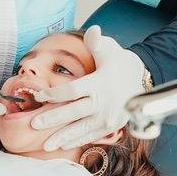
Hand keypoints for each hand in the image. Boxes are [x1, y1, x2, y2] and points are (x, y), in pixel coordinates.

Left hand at [30, 25, 145, 150]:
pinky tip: (62, 145)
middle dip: (53, 119)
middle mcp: (103, 102)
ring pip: (81, 129)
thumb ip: (97, 42)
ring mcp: (108, 117)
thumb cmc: (119, 63)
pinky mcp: (112, 126)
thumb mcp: (109, 50)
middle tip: (34, 124)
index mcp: (99, 83)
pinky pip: (91, 136)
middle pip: (73, 112)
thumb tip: (94, 30)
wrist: (142, 79)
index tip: (39, 95)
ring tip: (45, 145)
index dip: (54, 94)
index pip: (72, 91)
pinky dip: (77, 141)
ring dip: (62, 137)